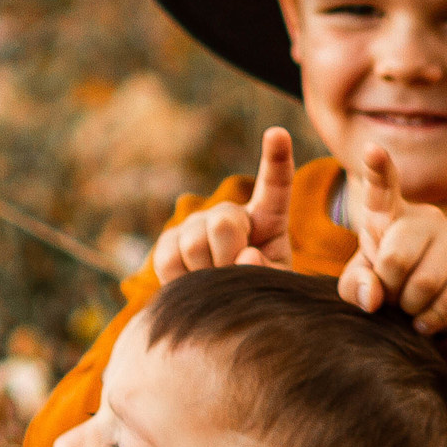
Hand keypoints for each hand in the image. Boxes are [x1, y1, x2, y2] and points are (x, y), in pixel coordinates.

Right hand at [150, 127, 293, 281]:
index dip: (276, 159)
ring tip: (215, 282)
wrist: (218, 312)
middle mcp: (229, 213)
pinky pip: (169, 258)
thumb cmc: (254, 295)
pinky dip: (181, 278)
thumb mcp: (272, 285)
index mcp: (268, 219)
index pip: (275, 185)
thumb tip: (245, 256)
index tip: (277, 134)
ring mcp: (196, 226)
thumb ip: (267, 271)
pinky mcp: (169, 243)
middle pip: (224, 222)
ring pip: (194, 243)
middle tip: (232, 275)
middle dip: (227, 256)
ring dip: (206, 273)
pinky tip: (193, 281)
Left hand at [337, 146, 446, 334]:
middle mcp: (426, 217)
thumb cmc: (386, 280)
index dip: (378, 167)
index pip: (382, 186)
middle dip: (386, 289)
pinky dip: (433, 320)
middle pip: (396, 259)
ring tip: (407, 306)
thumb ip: (355, 285)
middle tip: (389, 295)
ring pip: (425, 284)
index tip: (371, 150)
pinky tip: (424, 319)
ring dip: (409, 308)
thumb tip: (374, 297)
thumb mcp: (360, 281)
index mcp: (388, 213)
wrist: (428, 297)